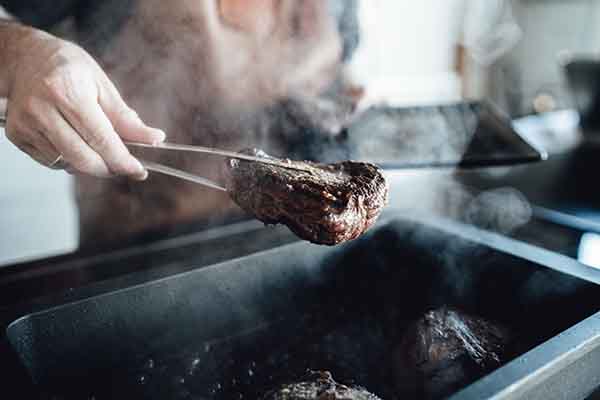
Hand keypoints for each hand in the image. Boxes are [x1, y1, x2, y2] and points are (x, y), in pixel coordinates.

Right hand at [3, 27, 164, 178]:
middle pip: (82, 158)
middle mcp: (41, 109)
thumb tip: (154, 139)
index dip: (122, 160)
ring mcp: (26, 125)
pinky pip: (52, 162)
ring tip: (98, 146)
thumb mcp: (101, 84)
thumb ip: (125, 117)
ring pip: (68, 163)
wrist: (25, 57)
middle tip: (124, 166)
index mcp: (66, 91)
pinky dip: (71, 160)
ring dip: (91, 164)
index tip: (139, 171)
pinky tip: (75, 142)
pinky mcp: (17, 136)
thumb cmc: (67, 68)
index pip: (100, 139)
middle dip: (109, 169)